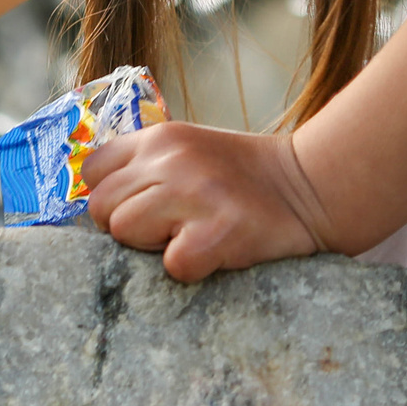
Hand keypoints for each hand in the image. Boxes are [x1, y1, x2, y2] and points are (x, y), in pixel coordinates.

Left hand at [81, 122, 338, 282]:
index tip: (140, 208)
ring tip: (195, 235)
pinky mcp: (218, 231)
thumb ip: (145, 167)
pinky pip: (173, 265)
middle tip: (172, 228)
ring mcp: (193, 193)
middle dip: (130, 228)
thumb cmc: (245, 178)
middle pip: (103, 209)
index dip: (112, 198)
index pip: (93, 171)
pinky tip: (217, 251)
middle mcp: (170, 159)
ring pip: (126, 233)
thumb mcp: (189, 152)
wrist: (313, 185)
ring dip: (156, 247)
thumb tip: (99, 205)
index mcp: (160, 137)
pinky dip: (192, 268)